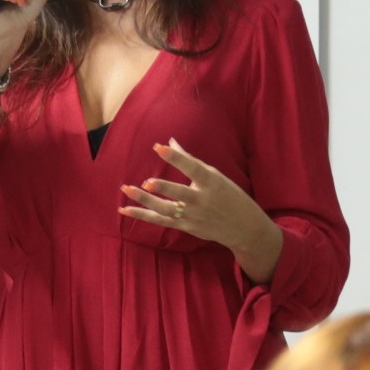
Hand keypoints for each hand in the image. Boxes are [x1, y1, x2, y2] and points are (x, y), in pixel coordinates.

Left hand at [121, 140, 284, 283]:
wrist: (244, 227)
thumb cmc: (229, 195)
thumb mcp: (215, 176)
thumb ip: (190, 161)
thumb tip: (169, 141)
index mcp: (212, 181)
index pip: (192, 168)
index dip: (176, 157)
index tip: (160, 147)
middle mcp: (202, 199)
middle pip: (179, 194)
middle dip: (163, 188)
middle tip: (147, 183)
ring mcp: (193, 215)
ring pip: (165, 209)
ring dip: (145, 202)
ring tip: (127, 190)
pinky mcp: (185, 227)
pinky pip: (160, 221)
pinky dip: (142, 215)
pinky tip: (125, 209)